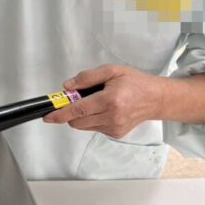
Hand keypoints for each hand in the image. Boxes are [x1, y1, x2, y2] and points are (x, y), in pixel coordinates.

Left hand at [43, 65, 165, 138]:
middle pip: (77, 121)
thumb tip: (67, 87)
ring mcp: (114, 128)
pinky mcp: (116, 134)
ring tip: (95, 102)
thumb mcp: (111, 71)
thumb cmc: (135, 83)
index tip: (47, 116)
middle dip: (70, 112)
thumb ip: (87, 77)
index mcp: (111, 100)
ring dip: (81, 116)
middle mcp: (112, 117)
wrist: (156, 99)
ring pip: (84, 126)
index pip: (79, 110)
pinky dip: (92, 119)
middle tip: (76, 98)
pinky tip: (103, 109)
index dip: (60, 113)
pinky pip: (93, 128)